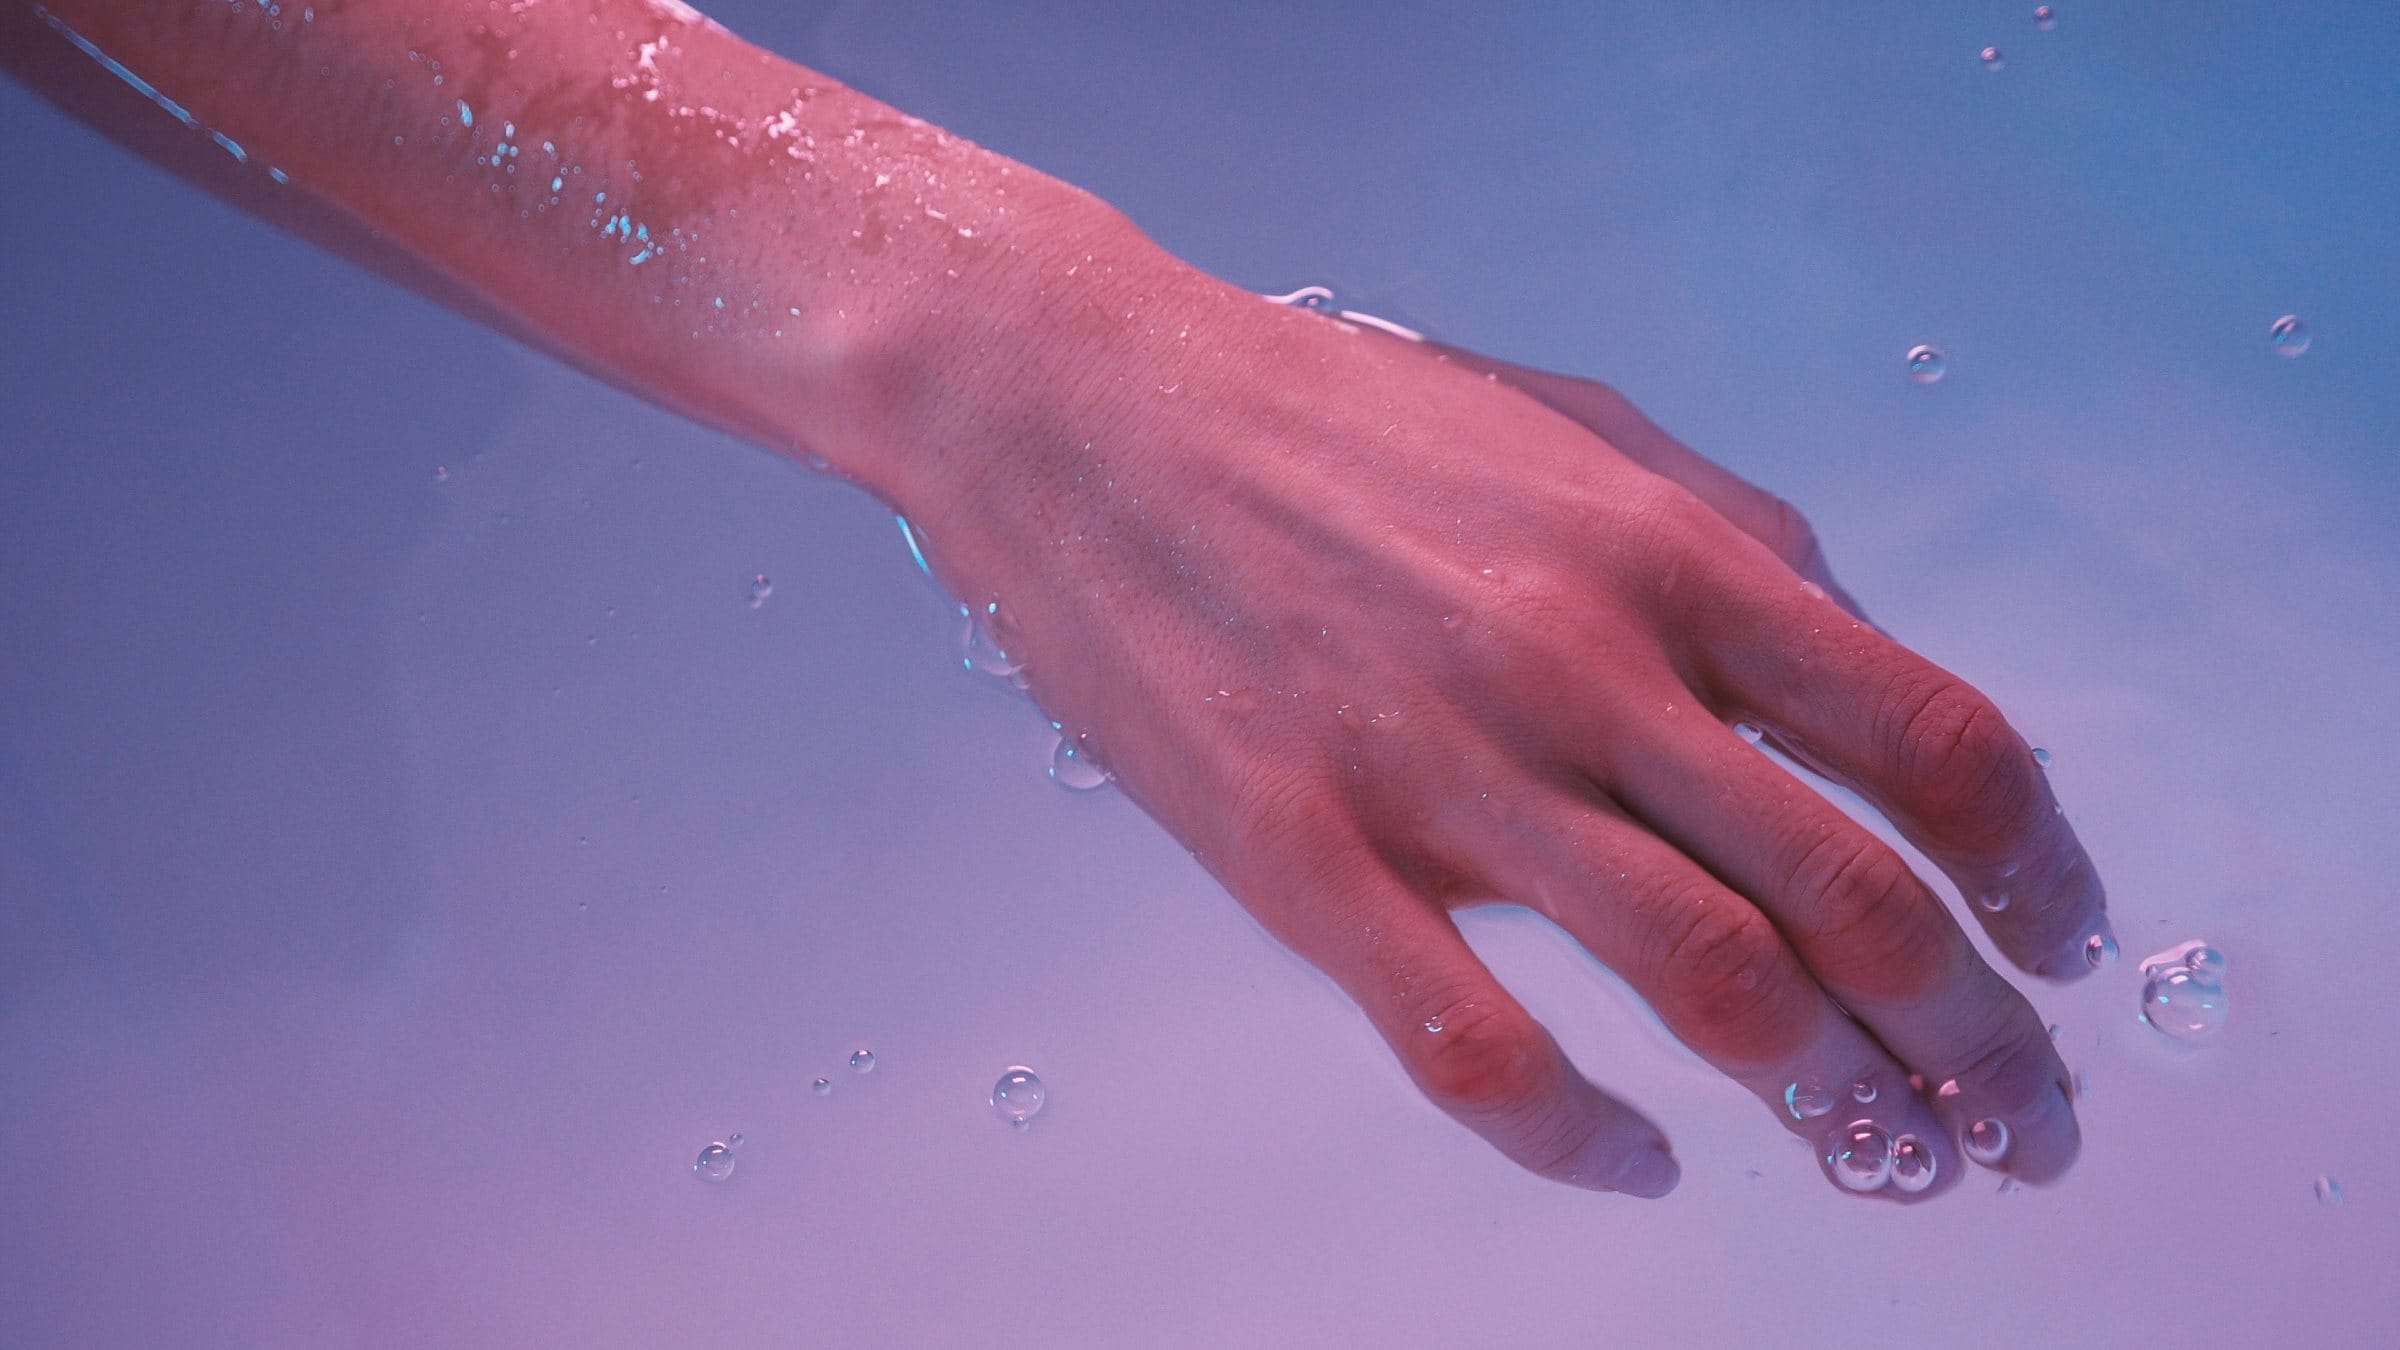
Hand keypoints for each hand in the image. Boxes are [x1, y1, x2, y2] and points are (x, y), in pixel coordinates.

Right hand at [894, 235, 2112, 1202]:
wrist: (1088, 407)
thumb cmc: (1339, 418)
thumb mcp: (1579, 426)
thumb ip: (1739, 539)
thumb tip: (1862, 670)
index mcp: (1669, 554)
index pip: (1930, 736)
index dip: (2037, 869)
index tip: (2067, 945)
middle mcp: (1585, 662)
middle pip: (1853, 894)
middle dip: (1976, 1038)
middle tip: (2021, 1121)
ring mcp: (1442, 767)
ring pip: (1704, 983)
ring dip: (1835, 1105)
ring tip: (1889, 1162)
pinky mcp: (1301, 855)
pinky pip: (1473, 1043)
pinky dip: (1581, 1139)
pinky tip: (1638, 1166)